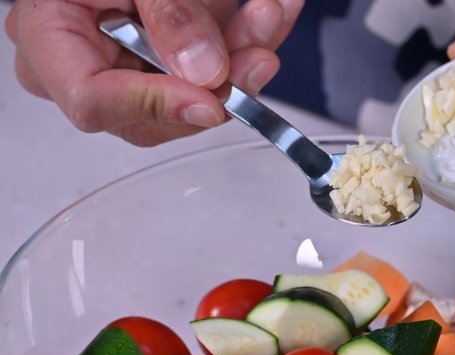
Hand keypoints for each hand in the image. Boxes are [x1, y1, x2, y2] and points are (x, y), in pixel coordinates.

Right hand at [5, 0, 302, 145]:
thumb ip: (165, 13)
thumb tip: (204, 70)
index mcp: (49, 38)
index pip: (93, 100)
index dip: (156, 107)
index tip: (211, 104)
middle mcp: (87, 64)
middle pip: (156, 111)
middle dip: (219, 85)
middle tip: (259, 54)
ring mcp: (128, 67)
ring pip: (194, 94)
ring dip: (244, 57)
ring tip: (272, 16)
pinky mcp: (167, 60)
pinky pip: (211, 68)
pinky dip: (246, 41)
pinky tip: (273, 16)